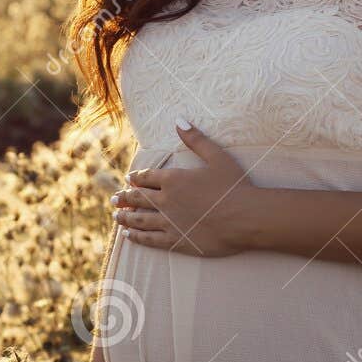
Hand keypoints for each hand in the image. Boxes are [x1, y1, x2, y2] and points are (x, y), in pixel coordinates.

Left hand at [110, 120, 254, 256]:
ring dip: (125, 217)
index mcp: (173, 179)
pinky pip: (149, 239)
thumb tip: (179, 119)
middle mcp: (166, 201)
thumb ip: (196, 139)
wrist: (246, 218)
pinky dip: (136, 237)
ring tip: (116, 216)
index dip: (136, 178)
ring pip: (139, 219)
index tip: (129, 179)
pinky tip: (128, 236)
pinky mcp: (176, 241)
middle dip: (124, 197)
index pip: (146, 178)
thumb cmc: (234, 186)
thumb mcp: (217, 157)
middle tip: (115, 198)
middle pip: (138, 198)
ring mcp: (169, 223)